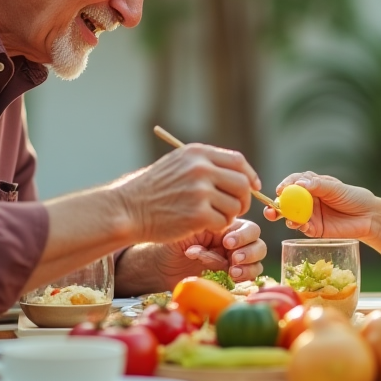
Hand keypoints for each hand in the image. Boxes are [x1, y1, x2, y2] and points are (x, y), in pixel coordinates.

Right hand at [111, 143, 258, 243]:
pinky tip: (203, 225)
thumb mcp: (177, 165)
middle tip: (235, 209)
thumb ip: (205, 165)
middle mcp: (201, 168)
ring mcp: (200, 191)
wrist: (127, 209)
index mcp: (197, 153)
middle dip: (244, 199)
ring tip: (212, 217)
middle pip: (242, 183)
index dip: (249, 175)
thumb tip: (241, 174)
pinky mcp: (198, 215)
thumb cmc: (152, 190)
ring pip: (235, 205)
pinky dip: (218, 227)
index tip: (252, 187)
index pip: (238, 161)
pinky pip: (223, 222)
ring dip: (229, 215)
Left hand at [131, 218, 267, 290]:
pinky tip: (231, 277)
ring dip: (249, 266)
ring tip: (233, 272)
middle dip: (249, 251)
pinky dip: (245, 276)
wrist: (160, 267)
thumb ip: (204, 232)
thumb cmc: (170, 244)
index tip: (227, 243)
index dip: (242, 236)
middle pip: (257, 242)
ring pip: (257, 260)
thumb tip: (221, 240)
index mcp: (225, 226)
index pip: (246, 227)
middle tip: (234, 259)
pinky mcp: (231, 275)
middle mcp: (233, 241)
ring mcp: (233, 258)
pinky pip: (249, 275)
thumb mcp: (186, 233)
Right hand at [262, 172, 379, 240]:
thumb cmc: (353, 197)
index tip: (281, 189)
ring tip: (287, 218)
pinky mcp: (314, 229)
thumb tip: (299, 184)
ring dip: (285, 217)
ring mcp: (310, 215)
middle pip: (287, 201)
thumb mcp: (336, 188)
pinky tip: (301, 224)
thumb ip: (318, 186)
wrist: (368, 217)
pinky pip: (302, 227)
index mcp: (312, 185)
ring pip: (291, 215)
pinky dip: (299, 226)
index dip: (285, 186)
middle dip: (276, 205)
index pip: (293, 183)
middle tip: (270, 209)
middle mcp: (307, 200)